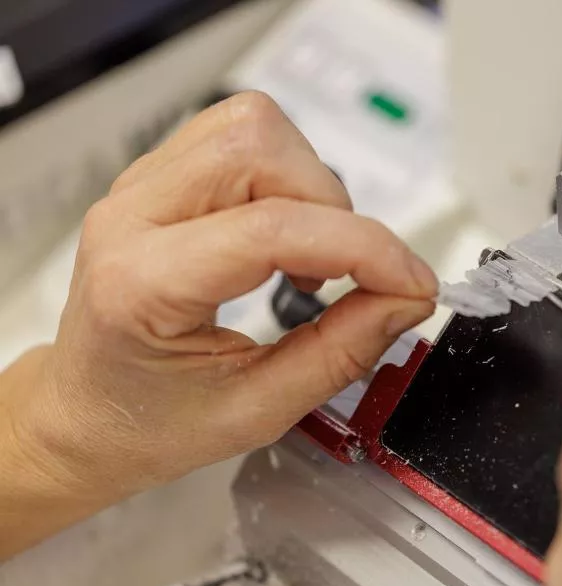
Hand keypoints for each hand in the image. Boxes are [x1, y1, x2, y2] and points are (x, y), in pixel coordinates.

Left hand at [1, 92, 436, 555]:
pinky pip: (240, 137)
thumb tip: (407, 300)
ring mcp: (142, 188)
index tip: (413, 285)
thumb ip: (342, 352)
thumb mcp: (259, 410)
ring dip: (310, 185)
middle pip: (259, 147)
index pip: (273, 228)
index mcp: (142, 284)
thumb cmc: (150, 422)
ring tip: (310, 256)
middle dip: (332, 207)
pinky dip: (288, 177)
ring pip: (252, 126)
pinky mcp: (162, 179)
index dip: (365, 249)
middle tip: (349, 274)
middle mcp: (132, 216)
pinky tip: (286, 236)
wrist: (86, 415)